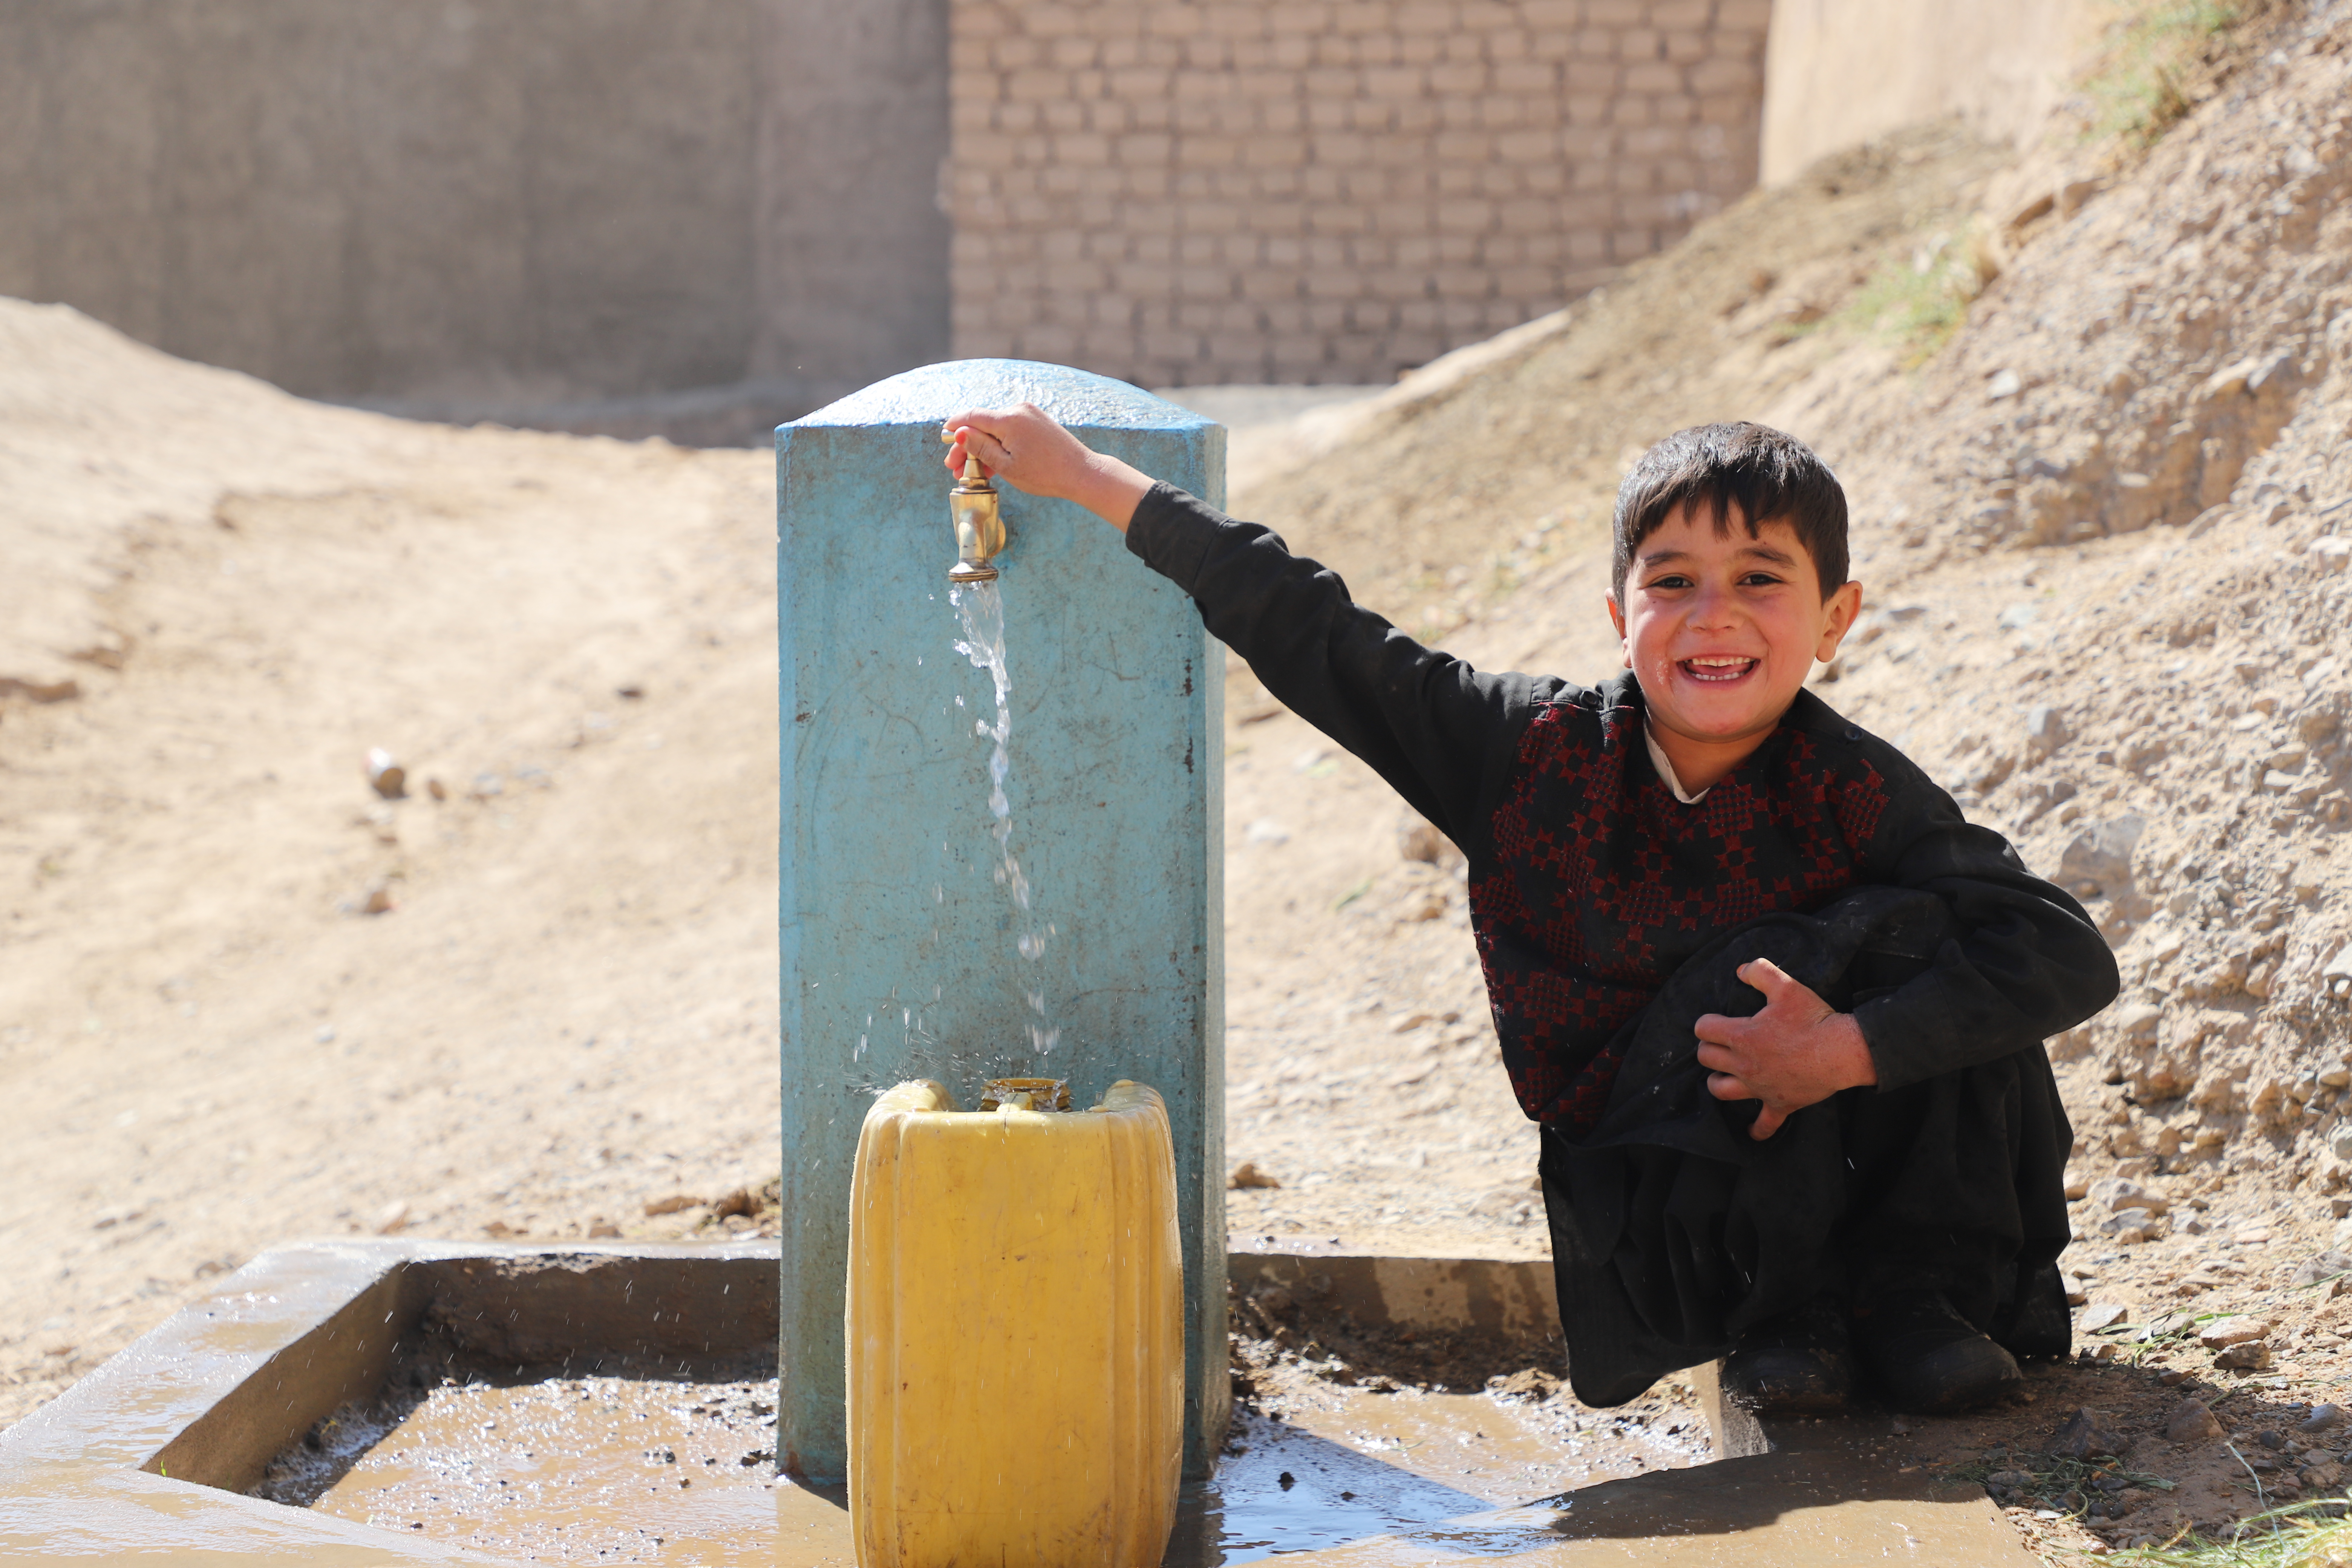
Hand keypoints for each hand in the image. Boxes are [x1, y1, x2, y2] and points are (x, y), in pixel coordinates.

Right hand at [941, 402, 1154, 531]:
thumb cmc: (1045, 474)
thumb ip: (980, 447)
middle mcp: (1018, 410)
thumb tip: (959, 431)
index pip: (971, 416)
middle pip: (982, 424)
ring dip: (981, 448)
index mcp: (1009, 419)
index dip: (954, 426)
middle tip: (953, 467)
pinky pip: (1010, 431)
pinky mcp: (1037, 421)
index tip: (943, 437)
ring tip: (968, 472)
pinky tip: (989, 465)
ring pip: (995, 429)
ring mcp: (1029, 414)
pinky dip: (998, 445)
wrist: (1081, 473)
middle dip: (965, 445)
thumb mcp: (1006, 465)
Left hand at [1692, 957, 1876, 1140]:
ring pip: (1721, 1090)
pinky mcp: (1780, 1103)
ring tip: (1724, 1074)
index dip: (1707, 1022)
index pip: (1704, 1028)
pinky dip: (1757, 1129)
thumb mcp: (1786, 986)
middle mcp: (1744, 1064)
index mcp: (1742, 1035)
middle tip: (1721, 1043)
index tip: (1716, 1021)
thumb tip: (1741, 969)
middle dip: (1709, 1048)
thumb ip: (1760, 971)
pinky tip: (1751, 1132)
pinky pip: (1765, 1124)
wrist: (1842, 1051)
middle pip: (1707, 1058)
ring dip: (1718, 1081)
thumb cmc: (1814, 1019)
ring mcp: (1760, 1087)